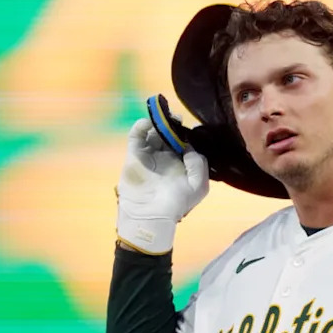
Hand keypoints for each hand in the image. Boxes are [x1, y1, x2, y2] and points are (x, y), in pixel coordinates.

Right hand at [116, 117, 208, 253]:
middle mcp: (164, 158)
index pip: (182, 143)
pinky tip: (149, 123)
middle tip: (174, 117)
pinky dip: (140, 127)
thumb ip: (198, 164)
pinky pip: (136, 137)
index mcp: (180, 164)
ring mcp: (148, 155)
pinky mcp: (134, 155)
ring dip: (157, 123)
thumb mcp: (198, 186)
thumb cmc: (176, 203)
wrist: (151, 215)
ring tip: (162, 118)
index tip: (186, 126)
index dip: (184, 133)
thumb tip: (188, 147)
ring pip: (152, 132)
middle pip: (167, 134)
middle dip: (171, 124)